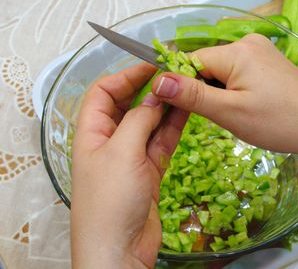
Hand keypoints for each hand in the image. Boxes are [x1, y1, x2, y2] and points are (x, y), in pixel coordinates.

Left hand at [71, 63, 188, 268]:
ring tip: (187, 87)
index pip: (104, 92)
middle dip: (150, 88)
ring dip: (166, 106)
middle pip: (129, 105)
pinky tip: (188, 110)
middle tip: (175, 73)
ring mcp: (131, 155)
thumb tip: (156, 94)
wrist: (120, 249)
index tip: (153, 63)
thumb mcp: (122, 152)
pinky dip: (174, 126)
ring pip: (150, 122)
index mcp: (92, 132)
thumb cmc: (110, 200)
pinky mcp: (150, 169)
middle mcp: (110, 140)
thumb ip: (139, 119)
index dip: (126, 75)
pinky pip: (162, 140)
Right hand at [150, 34, 297, 155]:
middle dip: (206, 90)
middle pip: (207, 64)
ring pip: (222, 70)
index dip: (185, 86)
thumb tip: (157, 81)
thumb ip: (191, 95)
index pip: (191, 61)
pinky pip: (239, 71)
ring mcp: (261, 49)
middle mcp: (248, 41)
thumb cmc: (279, 122)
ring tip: (240, 113)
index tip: (188, 110)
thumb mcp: (229, 112)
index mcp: (237, 50)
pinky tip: (250, 106)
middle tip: (223, 116)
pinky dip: (236, 89)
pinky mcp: (270, 60)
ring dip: (221, 92)